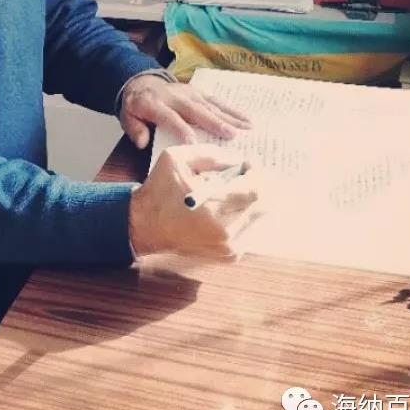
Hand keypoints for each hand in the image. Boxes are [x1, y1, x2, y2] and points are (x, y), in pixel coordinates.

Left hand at [119, 75, 250, 147]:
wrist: (141, 82)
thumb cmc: (137, 106)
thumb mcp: (127, 117)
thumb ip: (134, 129)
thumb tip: (142, 142)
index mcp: (155, 104)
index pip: (170, 118)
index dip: (181, 129)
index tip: (194, 143)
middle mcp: (175, 97)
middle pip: (196, 110)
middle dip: (214, 122)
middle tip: (233, 135)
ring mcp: (189, 92)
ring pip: (210, 105)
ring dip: (229, 116)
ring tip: (247, 128)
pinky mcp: (198, 92)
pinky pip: (216, 100)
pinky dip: (231, 109)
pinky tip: (245, 118)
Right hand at [128, 145, 263, 258]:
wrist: (145, 225)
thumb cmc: (159, 190)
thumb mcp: (176, 159)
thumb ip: (210, 155)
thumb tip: (238, 160)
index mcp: (212, 209)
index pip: (255, 190)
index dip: (256, 173)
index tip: (247, 164)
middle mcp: (225, 232)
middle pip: (263, 204)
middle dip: (257, 185)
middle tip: (244, 174)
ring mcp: (229, 246)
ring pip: (259, 217)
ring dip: (251, 200)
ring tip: (232, 190)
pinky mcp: (229, 254)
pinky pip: (250, 230)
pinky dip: (244, 215)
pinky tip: (226, 207)